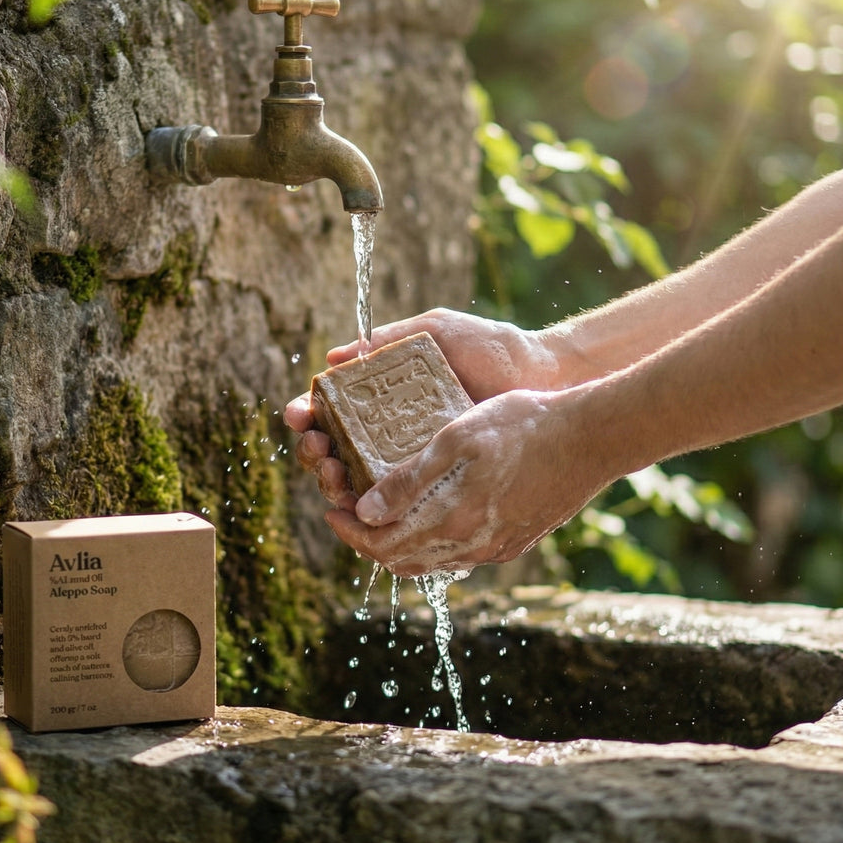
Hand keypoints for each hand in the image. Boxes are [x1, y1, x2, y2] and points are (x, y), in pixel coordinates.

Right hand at [283, 307, 576, 519]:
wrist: (540, 375)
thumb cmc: (489, 347)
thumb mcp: (436, 332)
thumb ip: (390, 339)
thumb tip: (338, 357)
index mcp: (381, 393)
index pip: (331, 408)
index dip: (308, 414)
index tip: (301, 415)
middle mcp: (389, 429)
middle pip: (333, 450)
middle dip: (316, 454)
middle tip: (321, 453)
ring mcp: (411, 458)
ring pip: (357, 483)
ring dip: (336, 485)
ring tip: (338, 480)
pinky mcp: (436, 482)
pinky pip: (398, 503)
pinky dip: (375, 510)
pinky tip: (366, 509)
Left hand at [322, 386, 612, 576]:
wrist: (591, 439)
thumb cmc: (523, 426)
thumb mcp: (457, 440)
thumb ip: (409, 481)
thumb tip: (366, 512)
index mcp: (451, 521)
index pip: (382, 546)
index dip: (350, 532)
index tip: (333, 510)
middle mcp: (471, 546)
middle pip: (403, 561)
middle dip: (369, 540)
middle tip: (351, 512)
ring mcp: (496, 549)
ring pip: (432, 562)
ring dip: (400, 544)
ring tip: (384, 514)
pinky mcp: (515, 543)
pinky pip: (460, 555)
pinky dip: (433, 543)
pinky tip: (430, 516)